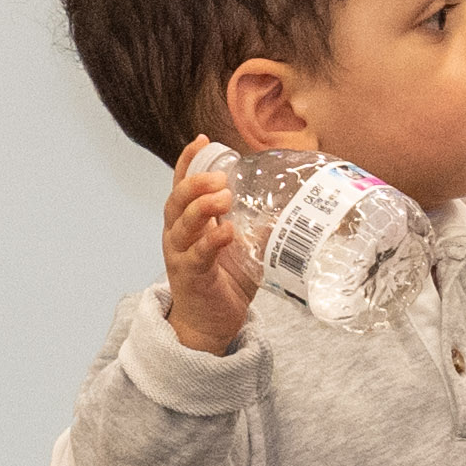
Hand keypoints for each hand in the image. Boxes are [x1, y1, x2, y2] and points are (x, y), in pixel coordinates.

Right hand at [162, 140, 262, 354]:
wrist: (209, 326)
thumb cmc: (223, 284)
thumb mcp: (244, 251)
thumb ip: (258, 229)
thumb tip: (288, 212)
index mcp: (188, 223)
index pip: (182, 185)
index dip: (189, 162)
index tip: (202, 140)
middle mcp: (178, 236)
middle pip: (176, 200)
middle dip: (195, 182)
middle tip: (220, 175)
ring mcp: (180, 256)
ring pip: (182, 224)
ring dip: (202, 207)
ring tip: (223, 195)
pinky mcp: (191, 277)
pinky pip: (197, 255)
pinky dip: (212, 241)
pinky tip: (227, 232)